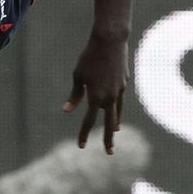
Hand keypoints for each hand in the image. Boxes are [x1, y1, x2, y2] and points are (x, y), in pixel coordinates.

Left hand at [65, 32, 128, 154]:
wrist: (110, 42)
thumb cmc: (89, 57)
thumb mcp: (78, 76)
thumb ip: (75, 95)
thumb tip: (67, 110)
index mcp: (96, 97)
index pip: (89, 120)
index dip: (84, 133)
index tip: (82, 146)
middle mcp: (110, 97)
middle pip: (109, 123)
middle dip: (108, 138)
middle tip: (110, 152)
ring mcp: (120, 91)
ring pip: (117, 112)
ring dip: (115, 123)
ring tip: (114, 131)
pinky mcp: (125, 83)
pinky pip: (120, 100)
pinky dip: (118, 107)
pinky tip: (116, 110)